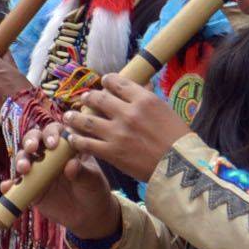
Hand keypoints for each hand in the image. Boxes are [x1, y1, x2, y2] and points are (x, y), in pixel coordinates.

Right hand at [10, 123, 119, 239]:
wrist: (88, 216)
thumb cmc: (93, 191)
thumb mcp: (92, 181)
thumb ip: (82, 173)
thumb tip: (71, 165)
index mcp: (67, 146)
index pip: (57, 131)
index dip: (52, 133)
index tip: (53, 144)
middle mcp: (50, 154)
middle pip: (35, 139)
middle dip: (31, 141)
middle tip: (32, 149)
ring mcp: (38, 169)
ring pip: (24, 158)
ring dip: (21, 160)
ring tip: (24, 169)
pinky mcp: (30, 187)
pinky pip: (16, 184)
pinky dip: (9, 184)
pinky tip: (7, 187)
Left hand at [66, 74, 184, 182]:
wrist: (180, 166)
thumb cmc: (178, 139)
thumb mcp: (166, 110)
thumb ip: (148, 98)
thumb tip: (142, 84)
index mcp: (144, 99)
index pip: (117, 83)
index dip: (107, 81)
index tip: (104, 83)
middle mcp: (128, 113)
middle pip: (99, 98)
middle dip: (89, 97)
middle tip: (85, 98)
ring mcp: (118, 133)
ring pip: (87, 119)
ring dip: (75, 116)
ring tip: (69, 116)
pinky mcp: (111, 152)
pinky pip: (86, 143)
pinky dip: (76, 139)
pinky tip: (72, 137)